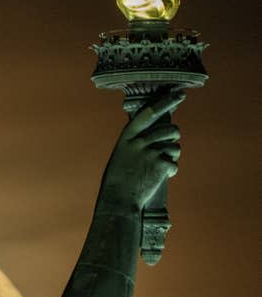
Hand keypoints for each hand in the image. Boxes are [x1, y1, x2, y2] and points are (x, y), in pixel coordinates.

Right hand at [100, 89, 184, 211]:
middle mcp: (139, 142)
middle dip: (174, 135)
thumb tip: (154, 137)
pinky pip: (174, 164)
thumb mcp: (121, 157)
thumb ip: (135, 145)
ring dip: (173, 155)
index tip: (180, 94)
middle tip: (171, 141)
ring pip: (175, 147)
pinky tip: (161, 178)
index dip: (166, 102)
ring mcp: (150, 153)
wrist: (118, 202)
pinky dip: (170, 172)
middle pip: (169, 130)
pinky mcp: (160, 166)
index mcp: (127, 138)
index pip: (149, 113)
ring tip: (163, 164)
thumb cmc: (117, 182)